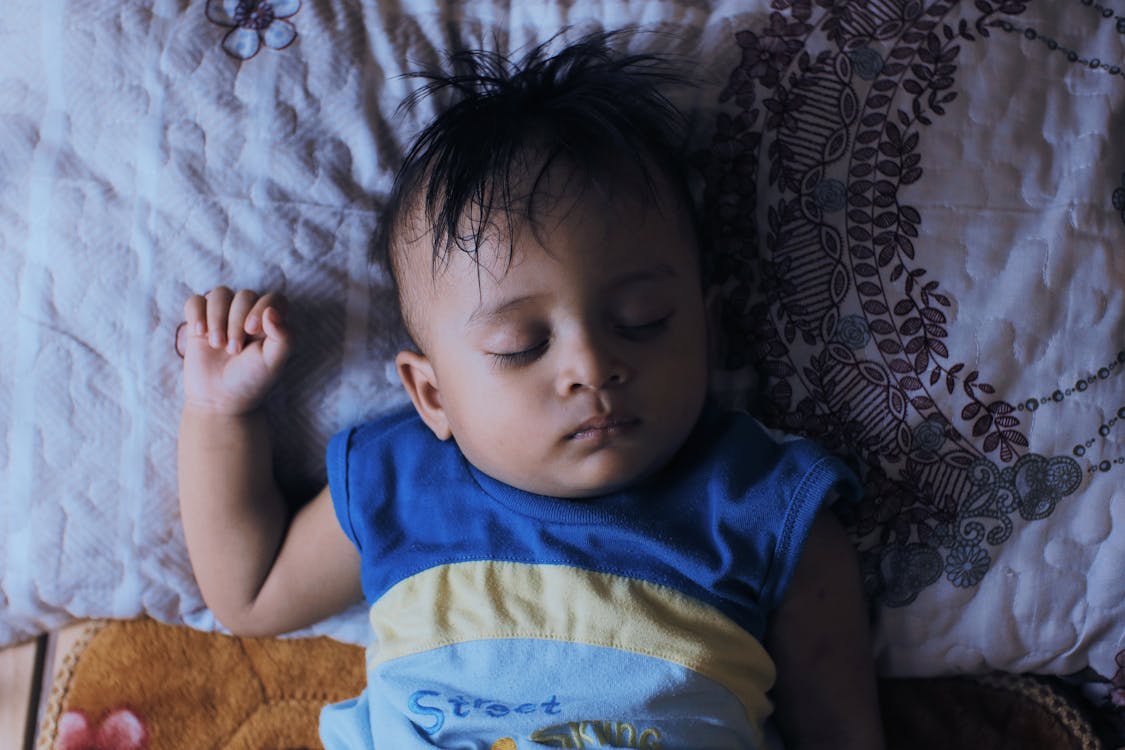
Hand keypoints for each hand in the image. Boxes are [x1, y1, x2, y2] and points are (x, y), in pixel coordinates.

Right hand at [179, 287, 289, 414]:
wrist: (219, 399)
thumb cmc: (251, 380)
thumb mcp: (273, 362)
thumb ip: (283, 337)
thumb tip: (271, 310)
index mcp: (272, 321)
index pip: (273, 298)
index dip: (261, 308)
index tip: (251, 331)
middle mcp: (248, 314)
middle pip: (244, 296)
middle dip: (236, 321)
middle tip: (233, 350)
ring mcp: (223, 316)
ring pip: (219, 294)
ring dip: (216, 318)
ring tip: (217, 345)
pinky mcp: (200, 321)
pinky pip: (195, 301)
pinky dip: (197, 313)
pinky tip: (200, 333)